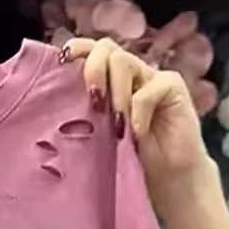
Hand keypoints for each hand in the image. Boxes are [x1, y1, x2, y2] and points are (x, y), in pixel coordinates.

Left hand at [63, 37, 214, 206]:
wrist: (167, 180)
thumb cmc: (129, 161)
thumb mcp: (98, 137)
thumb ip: (84, 116)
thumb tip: (56, 105)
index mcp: (108, 81)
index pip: (90, 51)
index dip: (77, 49)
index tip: (63, 62)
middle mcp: (128, 74)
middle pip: (106, 49)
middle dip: (93, 70)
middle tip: (93, 103)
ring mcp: (150, 77)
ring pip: (123, 62)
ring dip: (115, 94)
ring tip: (116, 126)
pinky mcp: (172, 86)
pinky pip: (147, 90)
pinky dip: (137, 114)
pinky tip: (136, 137)